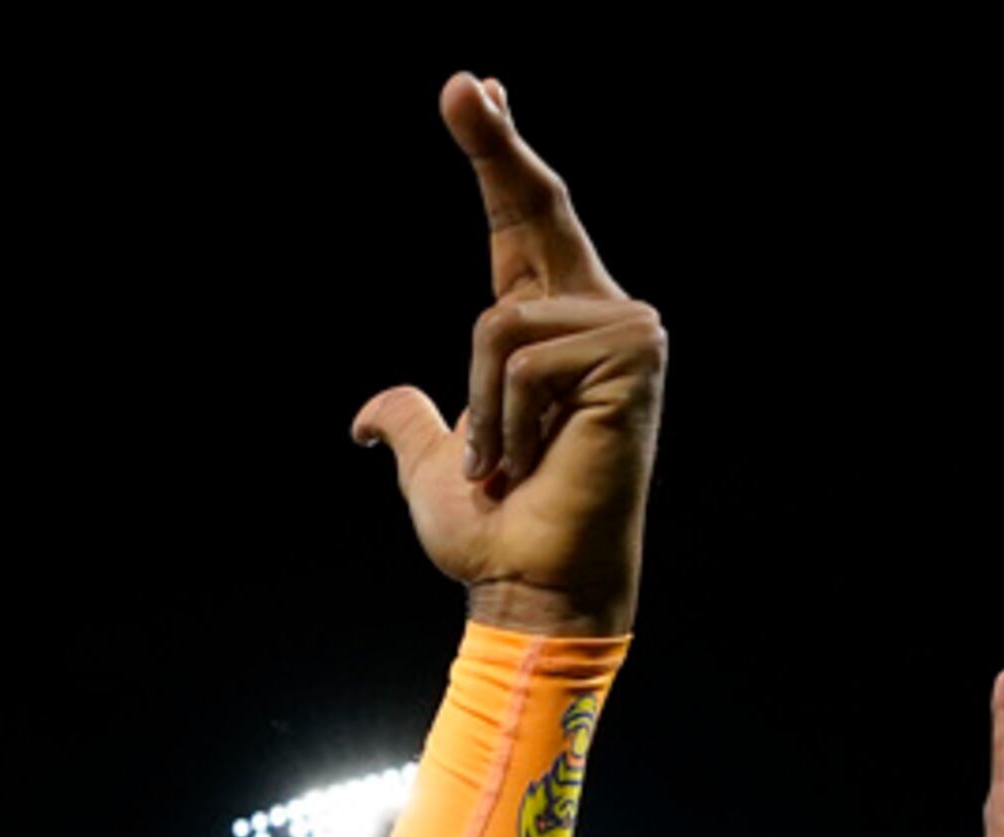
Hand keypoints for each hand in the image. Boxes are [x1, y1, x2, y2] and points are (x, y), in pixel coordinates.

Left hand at [353, 75, 664, 635]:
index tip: (478, 88)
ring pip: (499, 320)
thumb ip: (410, 419)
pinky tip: (530, 457)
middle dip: (495, 146)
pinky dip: (506, 419)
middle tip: (461, 81)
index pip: (522, 225)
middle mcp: (599, 313)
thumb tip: (369, 416)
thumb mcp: (432, 461)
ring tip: (507, 460)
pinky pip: (520, 356)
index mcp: (552, 328)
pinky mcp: (634, 352)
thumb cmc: (492, 534)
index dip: (499, 159)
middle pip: (537, 209)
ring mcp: (627, 328)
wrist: (530, 587)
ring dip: (483, 408)